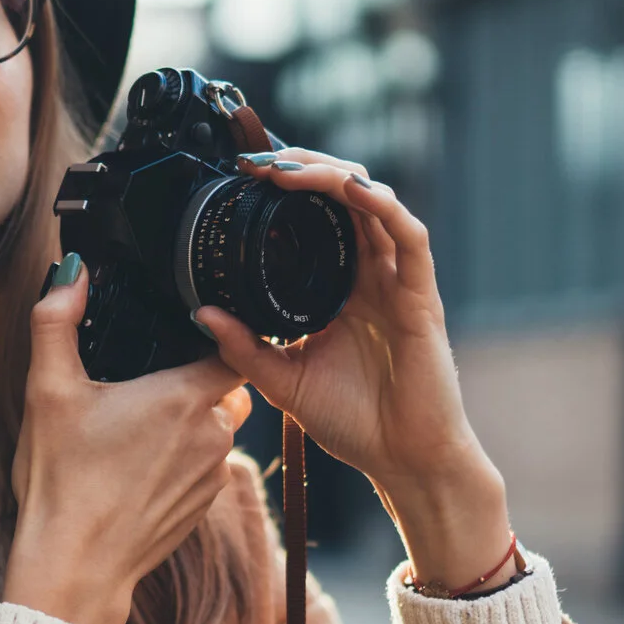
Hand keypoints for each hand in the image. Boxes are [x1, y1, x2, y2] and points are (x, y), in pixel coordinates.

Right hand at [7, 254, 253, 623]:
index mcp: (185, 396)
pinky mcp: (204, 507)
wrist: (75, 567)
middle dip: (195, 379)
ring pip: (217, 427)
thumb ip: (56, 323)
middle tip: (146, 383)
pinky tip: (139, 467)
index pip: (234, 348)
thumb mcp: (47, 391)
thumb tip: (71, 275)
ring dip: (190, 422)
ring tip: (137, 427)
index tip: (188, 331)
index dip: (218, 334)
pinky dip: (183, 459)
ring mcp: (213, 474)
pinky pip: (206, 465)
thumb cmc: (62, 480)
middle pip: (225, 386)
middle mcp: (213, 433)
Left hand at [192, 150, 515, 594]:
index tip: (241, 171)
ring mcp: (399, 282)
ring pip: (374, 203)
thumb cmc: (356, 422)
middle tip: (257, 160)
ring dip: (332, 176)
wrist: (405, 463)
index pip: (316, 215)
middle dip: (302, 167)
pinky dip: (384, 207)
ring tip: (289, 168)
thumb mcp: (283, 380)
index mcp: (341, 286)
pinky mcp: (422, 299)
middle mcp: (372, 274)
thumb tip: (201, 313)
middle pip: (343, 196)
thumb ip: (245, 347)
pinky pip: (410, 239)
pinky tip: (353, 190)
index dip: (286, 185)